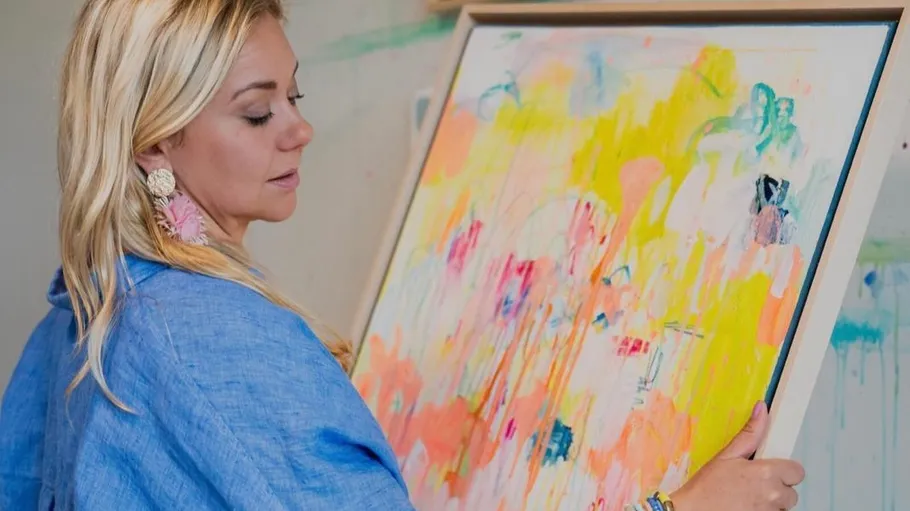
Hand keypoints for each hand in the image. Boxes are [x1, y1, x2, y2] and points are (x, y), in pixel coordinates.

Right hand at [670, 401, 805, 510]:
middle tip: (754, 487)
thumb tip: (762, 409)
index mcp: (766, 472)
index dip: (785, 471)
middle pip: (792, 492)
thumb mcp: (726, 455)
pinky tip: (747, 508)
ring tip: (748, 500)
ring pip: (783, 507)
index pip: (797, 471)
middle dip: (778, 489)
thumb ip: (749, 433)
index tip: (770, 472)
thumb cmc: (706, 487)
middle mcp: (773, 494)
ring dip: (772, 504)